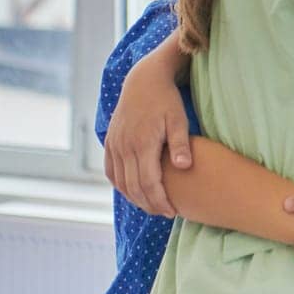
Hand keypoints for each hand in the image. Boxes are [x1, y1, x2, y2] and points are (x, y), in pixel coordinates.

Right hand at [104, 43, 192, 216]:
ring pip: (121, 182)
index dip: (159, 201)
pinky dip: (120, 185)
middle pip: (134, 187)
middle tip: (165, 213)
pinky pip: (111, 171)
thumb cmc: (166, 99)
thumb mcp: (179, 119)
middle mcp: (124, 146)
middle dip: (149, 204)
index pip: (148, 183)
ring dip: (135, 198)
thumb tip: (184, 167)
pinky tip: (133, 192)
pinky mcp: (109, 141)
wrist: (143, 79)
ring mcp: (114, 144)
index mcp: (142, 143)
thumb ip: (181, 144)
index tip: (172, 211)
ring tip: (152, 206)